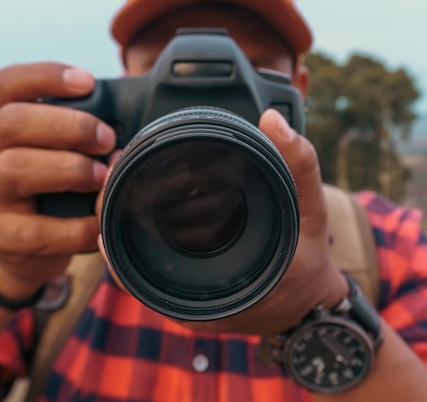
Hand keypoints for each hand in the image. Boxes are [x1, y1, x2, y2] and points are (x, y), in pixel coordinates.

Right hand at [0, 62, 115, 299]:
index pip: (9, 84)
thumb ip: (94, 137)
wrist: (26, 252)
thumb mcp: (73, 159)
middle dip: (69, 126)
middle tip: (108, 139)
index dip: (46, 76)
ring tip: (102, 177)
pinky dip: (74, 228)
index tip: (87, 82)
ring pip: (14, 168)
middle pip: (12, 121)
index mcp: (15, 128)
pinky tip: (98, 225)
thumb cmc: (61, 195)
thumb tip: (142, 116)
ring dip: (69, 169)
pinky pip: (34, 229)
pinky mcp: (0, 235)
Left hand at [99, 109, 347, 334]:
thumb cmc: (309, 260)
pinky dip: (140, 240)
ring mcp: (190, 306)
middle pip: (135, 264)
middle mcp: (197, 306)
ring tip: (119, 182)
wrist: (309, 302)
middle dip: (117, 216)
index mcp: (218, 293)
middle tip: (113, 170)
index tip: (113, 183)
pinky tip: (135, 208)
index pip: (147, 270)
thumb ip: (300, 166)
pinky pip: (153, 272)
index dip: (120, 227)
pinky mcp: (191, 299)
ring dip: (125, 227)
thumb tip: (273, 120)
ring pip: (139, 269)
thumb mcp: (314, 212)